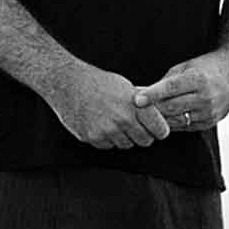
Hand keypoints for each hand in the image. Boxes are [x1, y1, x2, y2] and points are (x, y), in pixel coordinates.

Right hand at [46, 63, 169, 148]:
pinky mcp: (92, 137)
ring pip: (126, 145)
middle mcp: (123, 120)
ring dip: (125, 137)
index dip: (160, 130)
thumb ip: (142, 104)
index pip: (160, 129)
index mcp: (135, 105)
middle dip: (144, 135)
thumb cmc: (98, 82)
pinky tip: (101, 124)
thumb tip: (158, 116)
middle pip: (145, 141)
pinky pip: (108, 146)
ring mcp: (107, 131)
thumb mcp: (126, 87)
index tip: (158, 130)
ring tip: (115, 122)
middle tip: (136, 127)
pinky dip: (108, 139)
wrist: (68, 83)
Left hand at [133, 51, 228, 131]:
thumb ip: (166, 81)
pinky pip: (186, 127)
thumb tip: (142, 92)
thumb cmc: (207, 67)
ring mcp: (209, 112)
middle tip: (135, 110)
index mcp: (199, 79)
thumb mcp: (186, 67)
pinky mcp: (210, 122)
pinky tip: (164, 120)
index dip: (152, 94)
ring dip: (160, 119)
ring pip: (177, 120)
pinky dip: (173, 123)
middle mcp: (206, 97)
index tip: (136, 99)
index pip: (171, 88)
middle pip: (172, 107)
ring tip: (146, 116)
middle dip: (152, 109)